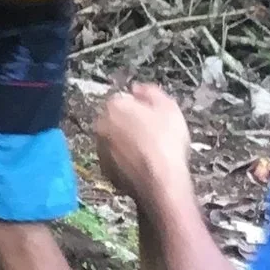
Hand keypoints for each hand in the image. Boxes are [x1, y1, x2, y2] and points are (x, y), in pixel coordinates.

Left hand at [97, 82, 193, 204]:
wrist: (161, 181)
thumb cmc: (167, 141)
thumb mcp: (168, 107)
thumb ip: (150, 92)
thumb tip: (138, 88)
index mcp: (114, 106)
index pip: (123, 100)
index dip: (141, 108)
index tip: (155, 118)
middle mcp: (101, 126)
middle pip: (117, 120)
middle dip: (131, 125)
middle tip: (154, 135)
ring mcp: (101, 149)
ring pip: (115, 141)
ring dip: (127, 144)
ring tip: (150, 153)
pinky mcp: (105, 170)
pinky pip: (116, 161)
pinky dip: (126, 162)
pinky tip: (144, 166)